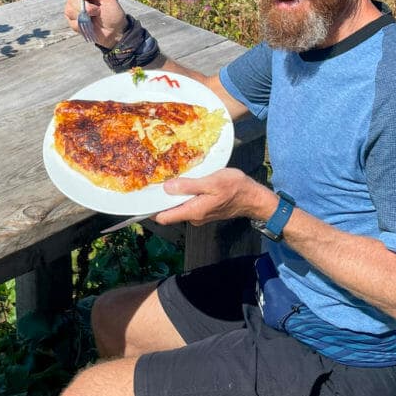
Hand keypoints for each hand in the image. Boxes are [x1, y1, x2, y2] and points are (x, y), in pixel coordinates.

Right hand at [64, 0, 127, 47]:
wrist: (115, 32)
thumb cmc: (113, 13)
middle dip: (85, 5)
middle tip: (97, 11)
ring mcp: (74, 10)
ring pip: (69, 10)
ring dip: (84, 15)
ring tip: (95, 17)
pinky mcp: (73, 22)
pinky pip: (71, 21)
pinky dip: (81, 24)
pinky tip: (89, 25)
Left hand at [153, 169, 275, 226]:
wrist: (253, 198)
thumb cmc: (234, 188)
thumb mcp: (211, 182)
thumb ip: (189, 186)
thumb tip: (167, 188)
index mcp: (193, 211)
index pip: (164, 217)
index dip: (151, 209)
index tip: (142, 197)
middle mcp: (194, 217)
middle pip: (170, 211)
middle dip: (162, 198)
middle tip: (155, 179)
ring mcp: (199, 215)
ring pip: (180, 206)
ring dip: (175, 195)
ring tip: (170, 177)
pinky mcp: (204, 210)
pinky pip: (188, 203)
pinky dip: (185, 194)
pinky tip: (186, 182)